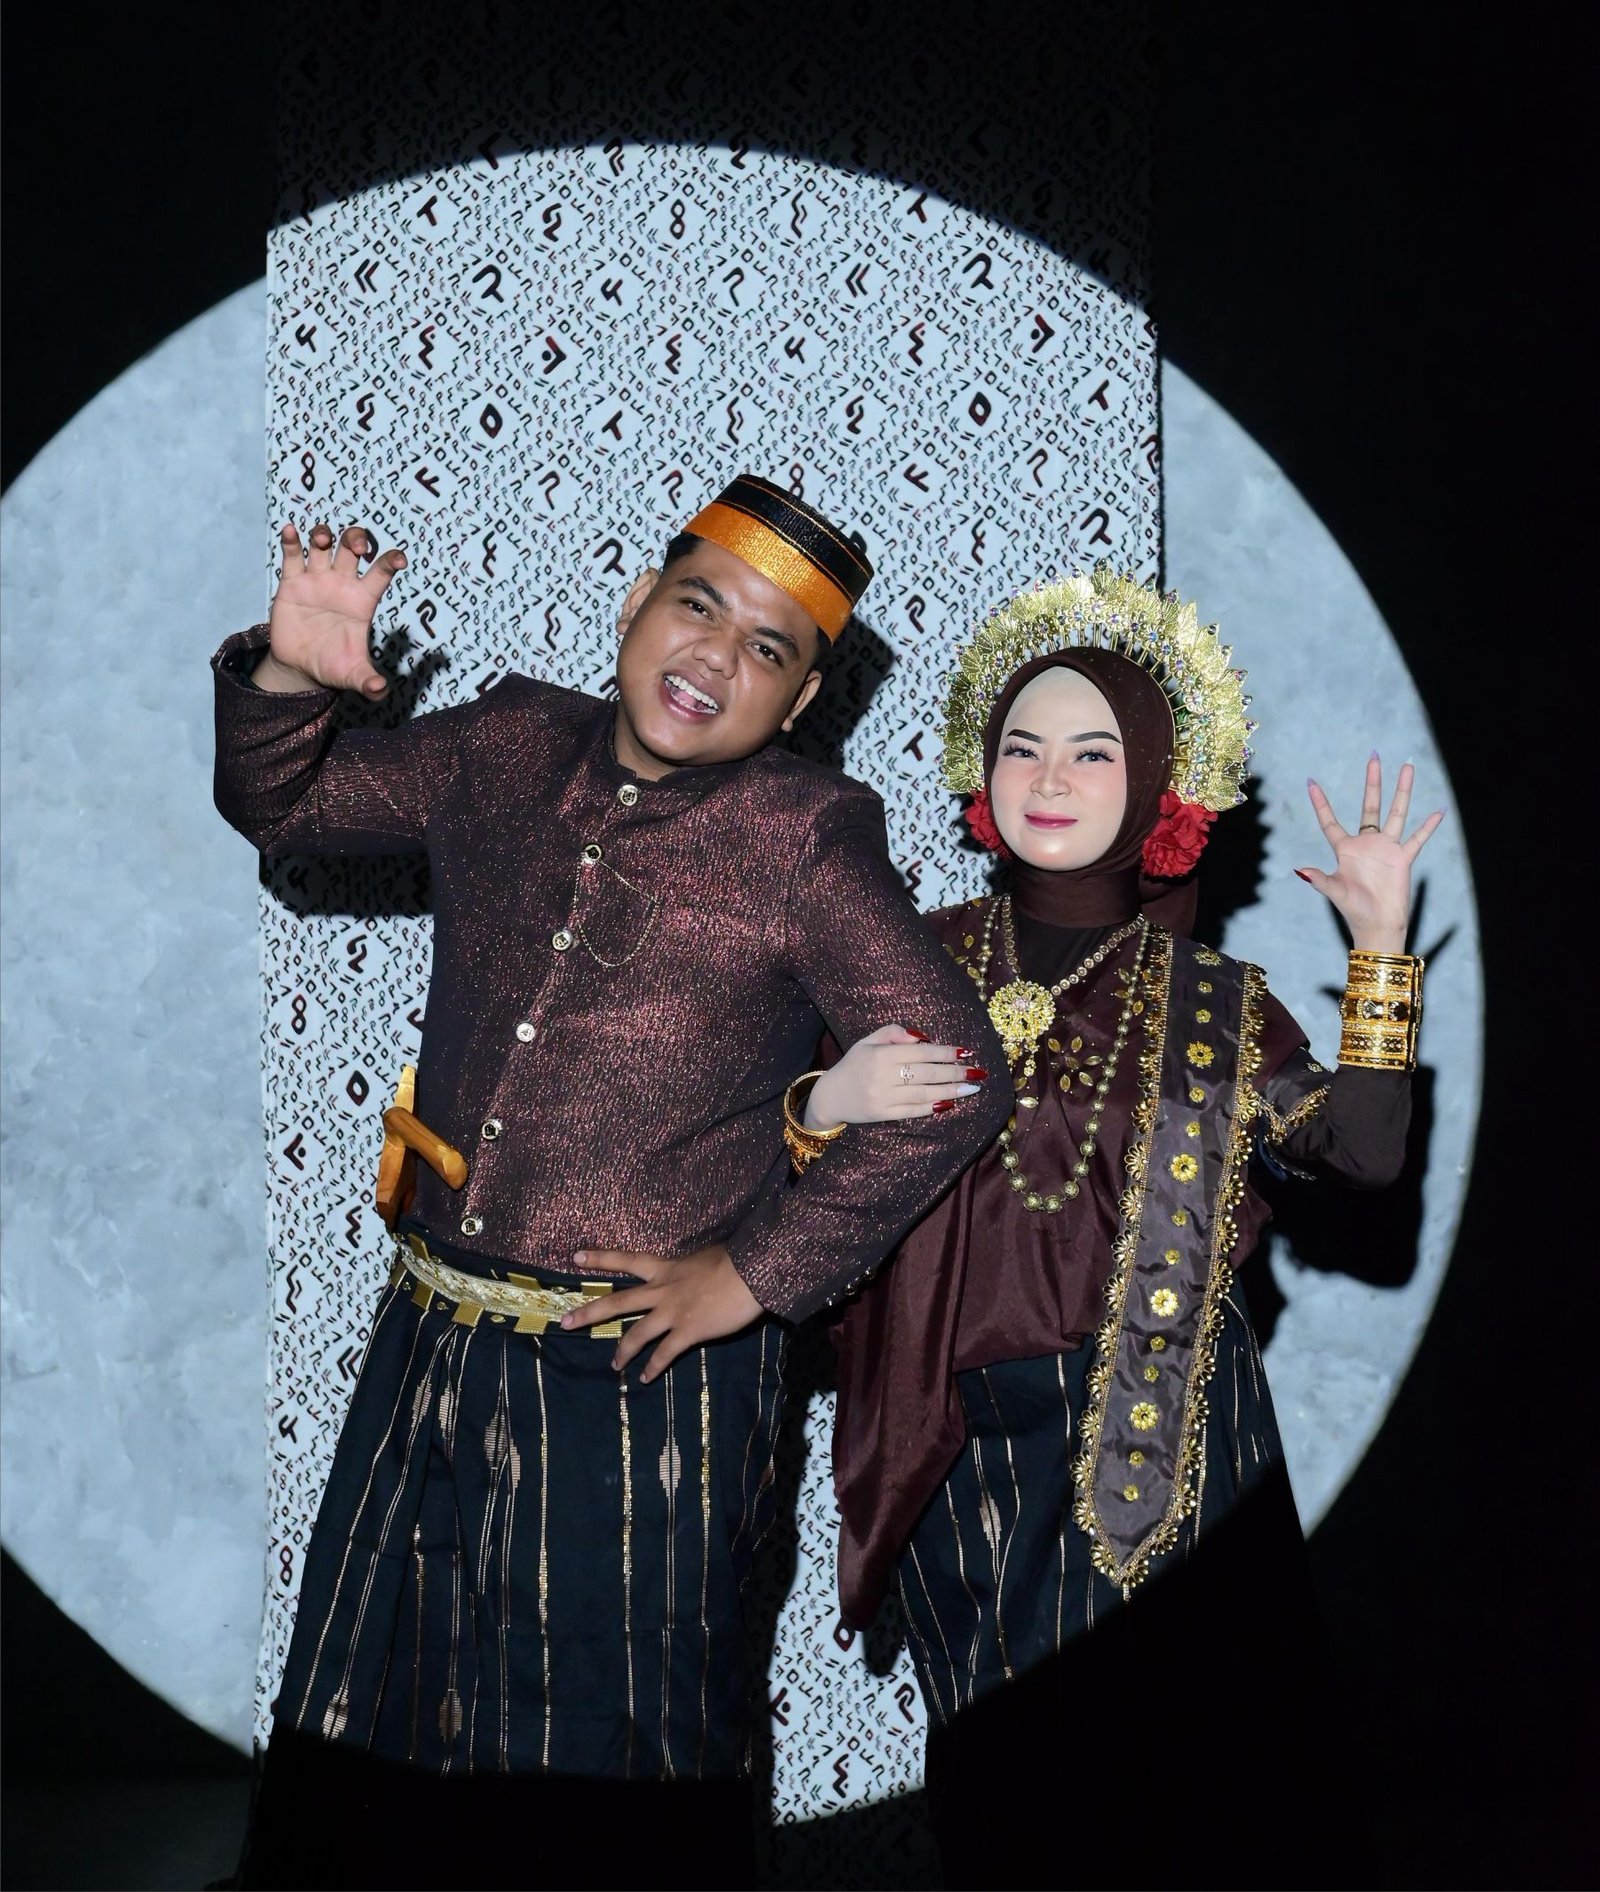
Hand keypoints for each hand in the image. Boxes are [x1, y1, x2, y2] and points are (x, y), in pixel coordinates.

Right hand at [257, 521, 407, 695]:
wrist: (300, 668)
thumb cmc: (333, 666)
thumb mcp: (352, 675)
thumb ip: (368, 682)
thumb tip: (379, 691)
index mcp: (362, 600)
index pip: (381, 573)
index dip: (390, 561)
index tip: (399, 559)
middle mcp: (342, 584)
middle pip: (352, 547)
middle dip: (356, 539)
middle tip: (356, 548)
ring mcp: (317, 579)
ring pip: (323, 543)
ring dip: (324, 534)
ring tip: (321, 540)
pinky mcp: (292, 582)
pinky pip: (293, 555)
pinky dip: (292, 540)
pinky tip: (291, 531)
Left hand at [559, 1243, 762, 1380]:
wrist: (751, 1273)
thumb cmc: (733, 1260)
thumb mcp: (704, 1257)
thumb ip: (690, 1268)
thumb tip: (692, 1270)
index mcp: (665, 1267)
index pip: (626, 1259)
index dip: (600, 1258)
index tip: (575, 1257)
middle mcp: (661, 1290)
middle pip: (617, 1302)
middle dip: (589, 1313)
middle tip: (565, 1322)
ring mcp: (672, 1312)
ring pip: (637, 1333)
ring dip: (623, 1351)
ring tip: (614, 1365)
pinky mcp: (687, 1331)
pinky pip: (664, 1353)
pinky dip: (653, 1367)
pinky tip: (645, 1378)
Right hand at [807, 1024, 988, 1125]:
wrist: (830, 1096)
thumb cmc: (853, 1065)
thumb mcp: (867, 1041)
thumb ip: (893, 1033)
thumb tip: (922, 1037)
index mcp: (880, 1054)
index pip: (920, 1053)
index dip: (944, 1053)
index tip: (965, 1052)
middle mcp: (882, 1076)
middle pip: (926, 1074)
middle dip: (954, 1073)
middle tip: (976, 1073)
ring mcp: (882, 1097)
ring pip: (923, 1093)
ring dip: (950, 1091)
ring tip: (971, 1088)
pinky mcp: (882, 1114)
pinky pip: (912, 1110)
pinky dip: (932, 1107)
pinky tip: (950, 1103)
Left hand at [1298, 754, 1443, 953]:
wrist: (1377, 925)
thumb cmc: (1353, 909)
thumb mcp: (1335, 892)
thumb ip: (1319, 880)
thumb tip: (1300, 871)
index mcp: (1345, 849)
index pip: (1330, 821)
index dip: (1321, 803)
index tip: (1311, 781)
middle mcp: (1366, 844)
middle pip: (1370, 806)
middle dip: (1372, 782)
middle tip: (1374, 757)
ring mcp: (1386, 849)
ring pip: (1395, 813)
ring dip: (1402, 791)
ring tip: (1407, 768)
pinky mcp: (1403, 859)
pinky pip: (1417, 838)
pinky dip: (1428, 826)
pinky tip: (1438, 811)